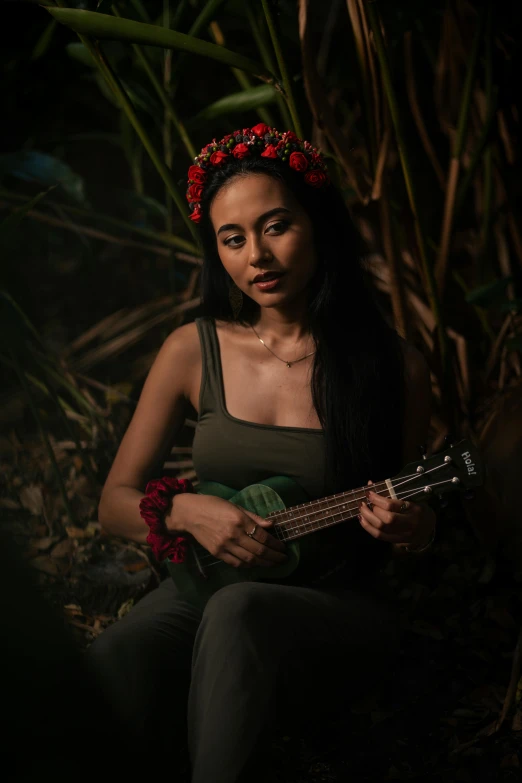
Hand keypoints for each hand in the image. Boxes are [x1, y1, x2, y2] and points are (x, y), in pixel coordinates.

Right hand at [166, 492, 286, 568]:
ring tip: (272, 564)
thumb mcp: (235, 506)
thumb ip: (254, 517)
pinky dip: (248, 565)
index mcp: (239, 520)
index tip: (283, 547)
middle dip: (274, 557)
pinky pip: (236, 563)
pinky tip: (255, 564)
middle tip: (283, 559)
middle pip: (259, 551)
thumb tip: (271, 525)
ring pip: (249, 560)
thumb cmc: (213, 505)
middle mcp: (233, 534)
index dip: (275, 544)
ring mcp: (224, 545)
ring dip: (263, 564)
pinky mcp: (217, 553)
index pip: (263, 537)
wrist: (189, 514)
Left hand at [358, 481, 435, 547]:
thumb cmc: (418, 508)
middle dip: (372, 510)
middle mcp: (410, 523)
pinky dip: (368, 528)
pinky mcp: (397, 541)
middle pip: (387, 519)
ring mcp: (404, 535)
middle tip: (366, 502)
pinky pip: (380, 536)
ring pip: (382, 529)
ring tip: (361, 509)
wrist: (429, 527)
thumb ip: (392, 491)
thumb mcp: (412, 497)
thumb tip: (370, 483)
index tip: (369, 493)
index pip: (392, 506)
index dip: (377, 499)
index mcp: (415, 509)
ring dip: (368, 518)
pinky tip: (362, 520)